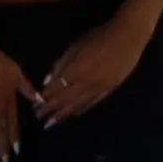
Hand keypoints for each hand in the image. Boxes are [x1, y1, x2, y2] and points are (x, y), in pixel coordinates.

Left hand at [37, 15, 151, 124]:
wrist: (127, 38)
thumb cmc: (98, 38)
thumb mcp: (75, 47)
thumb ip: (61, 65)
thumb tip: (47, 81)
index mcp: (75, 70)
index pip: (55, 89)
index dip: (45, 98)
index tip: (35, 105)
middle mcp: (86, 82)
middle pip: (65, 99)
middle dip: (51, 109)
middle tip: (39, 118)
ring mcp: (99, 87)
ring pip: (78, 104)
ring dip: (64, 114)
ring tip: (52, 123)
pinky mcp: (110, 89)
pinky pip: (93, 102)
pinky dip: (82, 109)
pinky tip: (74, 114)